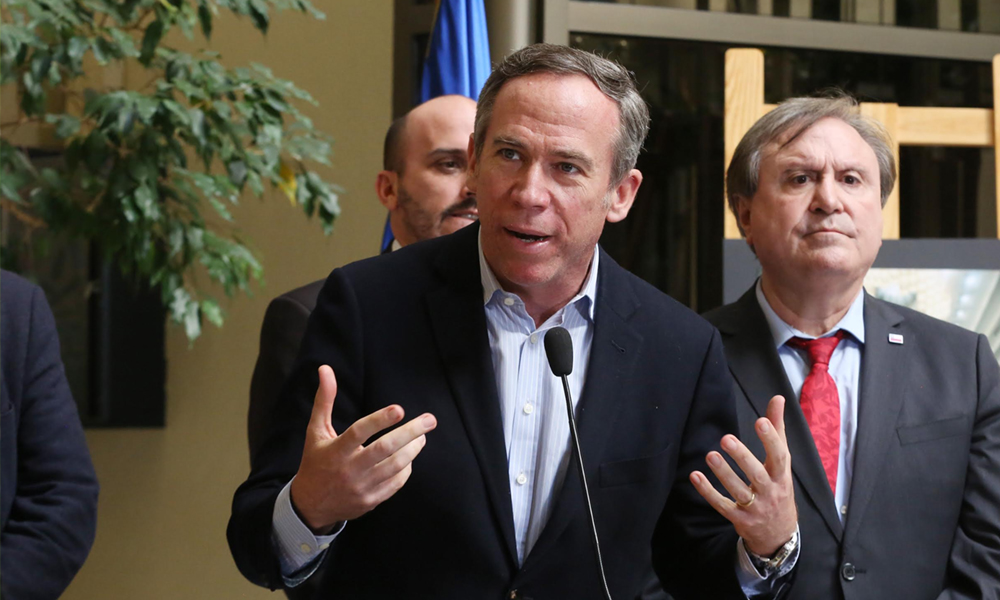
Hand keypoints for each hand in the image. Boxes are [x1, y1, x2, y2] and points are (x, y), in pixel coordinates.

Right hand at [290, 365, 437, 533]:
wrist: (310, 505)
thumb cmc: (315, 461)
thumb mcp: (316, 431)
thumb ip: (325, 400)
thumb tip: (325, 369)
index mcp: (336, 450)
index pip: (359, 432)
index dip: (379, 420)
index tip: (399, 409)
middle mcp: (349, 469)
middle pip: (385, 449)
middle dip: (411, 433)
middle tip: (430, 420)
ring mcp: (361, 487)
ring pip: (395, 466)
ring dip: (413, 449)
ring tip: (422, 436)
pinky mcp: (371, 501)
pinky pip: (396, 483)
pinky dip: (406, 468)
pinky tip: (410, 456)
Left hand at [690, 395, 796, 555]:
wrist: (779, 533)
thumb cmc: (778, 488)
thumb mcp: (782, 462)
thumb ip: (777, 430)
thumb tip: (777, 398)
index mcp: (782, 476)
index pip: (780, 456)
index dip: (771, 440)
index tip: (760, 421)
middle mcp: (770, 492)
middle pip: (757, 475)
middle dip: (742, 457)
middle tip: (725, 438)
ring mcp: (755, 508)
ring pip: (739, 491)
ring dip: (724, 474)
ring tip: (710, 455)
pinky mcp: (739, 519)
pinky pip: (722, 506)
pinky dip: (708, 492)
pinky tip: (695, 476)